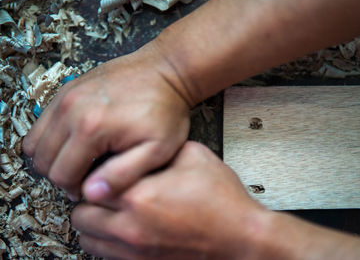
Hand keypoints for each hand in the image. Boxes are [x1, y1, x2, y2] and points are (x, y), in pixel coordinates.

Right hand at [23, 42, 189, 201]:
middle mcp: (71, 110)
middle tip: (84, 177)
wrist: (166, 71)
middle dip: (61, 175)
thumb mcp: (156, 150)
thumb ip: (123, 175)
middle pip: (43, 160)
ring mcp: (66, 96)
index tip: (90, 189)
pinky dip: (50, 137)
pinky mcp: (68, 89)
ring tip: (78, 161)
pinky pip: (41, 121)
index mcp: (91, 128)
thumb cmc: (165, 110)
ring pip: (35, 141)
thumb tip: (92, 194)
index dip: (75, 189)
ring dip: (51, 157)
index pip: (61, 174)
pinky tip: (75, 142)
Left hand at [71, 142, 267, 259]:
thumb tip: (141, 147)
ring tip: (113, 211)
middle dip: (90, 201)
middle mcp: (129, 228)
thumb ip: (160, 149)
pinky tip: (125, 229)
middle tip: (106, 191)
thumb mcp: (193, 156)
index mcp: (138, 196)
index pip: (89, 185)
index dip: (96, 174)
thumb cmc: (222, 201)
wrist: (241, 237)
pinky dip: (107, 242)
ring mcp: (134, 252)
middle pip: (81, 216)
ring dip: (94, 224)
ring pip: (88, 240)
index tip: (104, 170)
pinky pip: (106, 256)